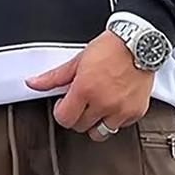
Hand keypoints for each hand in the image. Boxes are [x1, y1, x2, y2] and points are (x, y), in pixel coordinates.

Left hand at [26, 31, 154, 140]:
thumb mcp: (78, 61)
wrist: (140, 42)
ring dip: (96, 123)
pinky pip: (119, 127)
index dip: (62, 112)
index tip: (65, 105)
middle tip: (84, 101)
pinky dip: (115, 119)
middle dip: (78, 116)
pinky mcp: (135, 112)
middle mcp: (103, 102)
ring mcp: (120, 109)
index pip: (64, 119)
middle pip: (81, 127)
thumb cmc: (111, 48)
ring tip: (98, 106)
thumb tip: (34, 83)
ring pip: (100, 132)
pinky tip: (115, 103)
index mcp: (85, 89)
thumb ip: (55, 77)